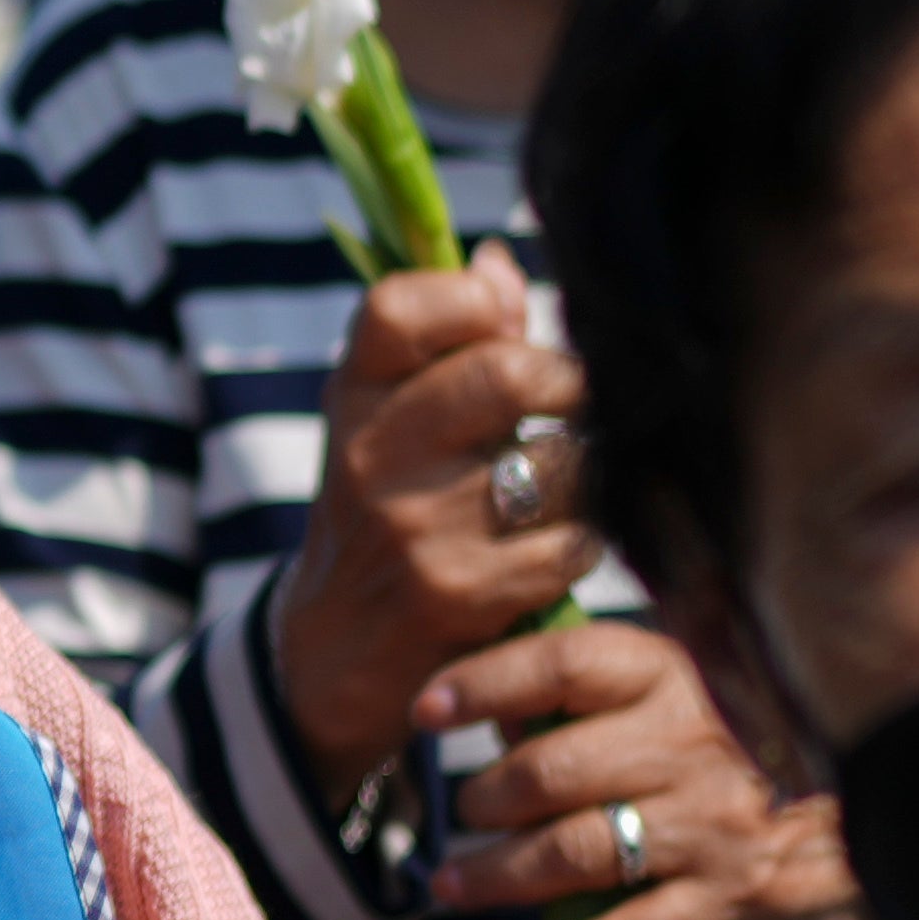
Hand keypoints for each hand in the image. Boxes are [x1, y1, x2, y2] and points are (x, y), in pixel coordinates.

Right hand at [261, 257, 602, 806]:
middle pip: (506, 374)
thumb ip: (449, 343)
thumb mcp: (386, 422)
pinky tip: (562, 546)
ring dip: (586, 473)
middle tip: (579, 402)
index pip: (404, 306)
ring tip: (571, 483)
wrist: (332, 653)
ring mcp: (413, 526)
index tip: (507, 327)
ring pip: (557, 463)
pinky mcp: (458, 594)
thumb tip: (503, 266)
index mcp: (351, 395)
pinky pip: (570, 541)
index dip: (474, 302)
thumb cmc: (385, 511)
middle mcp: (371, 454)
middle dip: (569, 384)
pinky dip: (583, 541)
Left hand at [429, 605, 852, 919]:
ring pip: (577, 854)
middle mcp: (691, 745)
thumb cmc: (764, 735)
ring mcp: (711, 825)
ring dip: (500, 875)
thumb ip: (613, 682)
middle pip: (553, 770)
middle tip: (465, 808)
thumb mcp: (701, 678)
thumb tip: (502, 700)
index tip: (427, 707)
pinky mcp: (730, 898)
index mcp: (679, 673)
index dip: (484, 684)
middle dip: (486, 796)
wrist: (887, 797)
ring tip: (454, 885)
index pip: (563, 666)